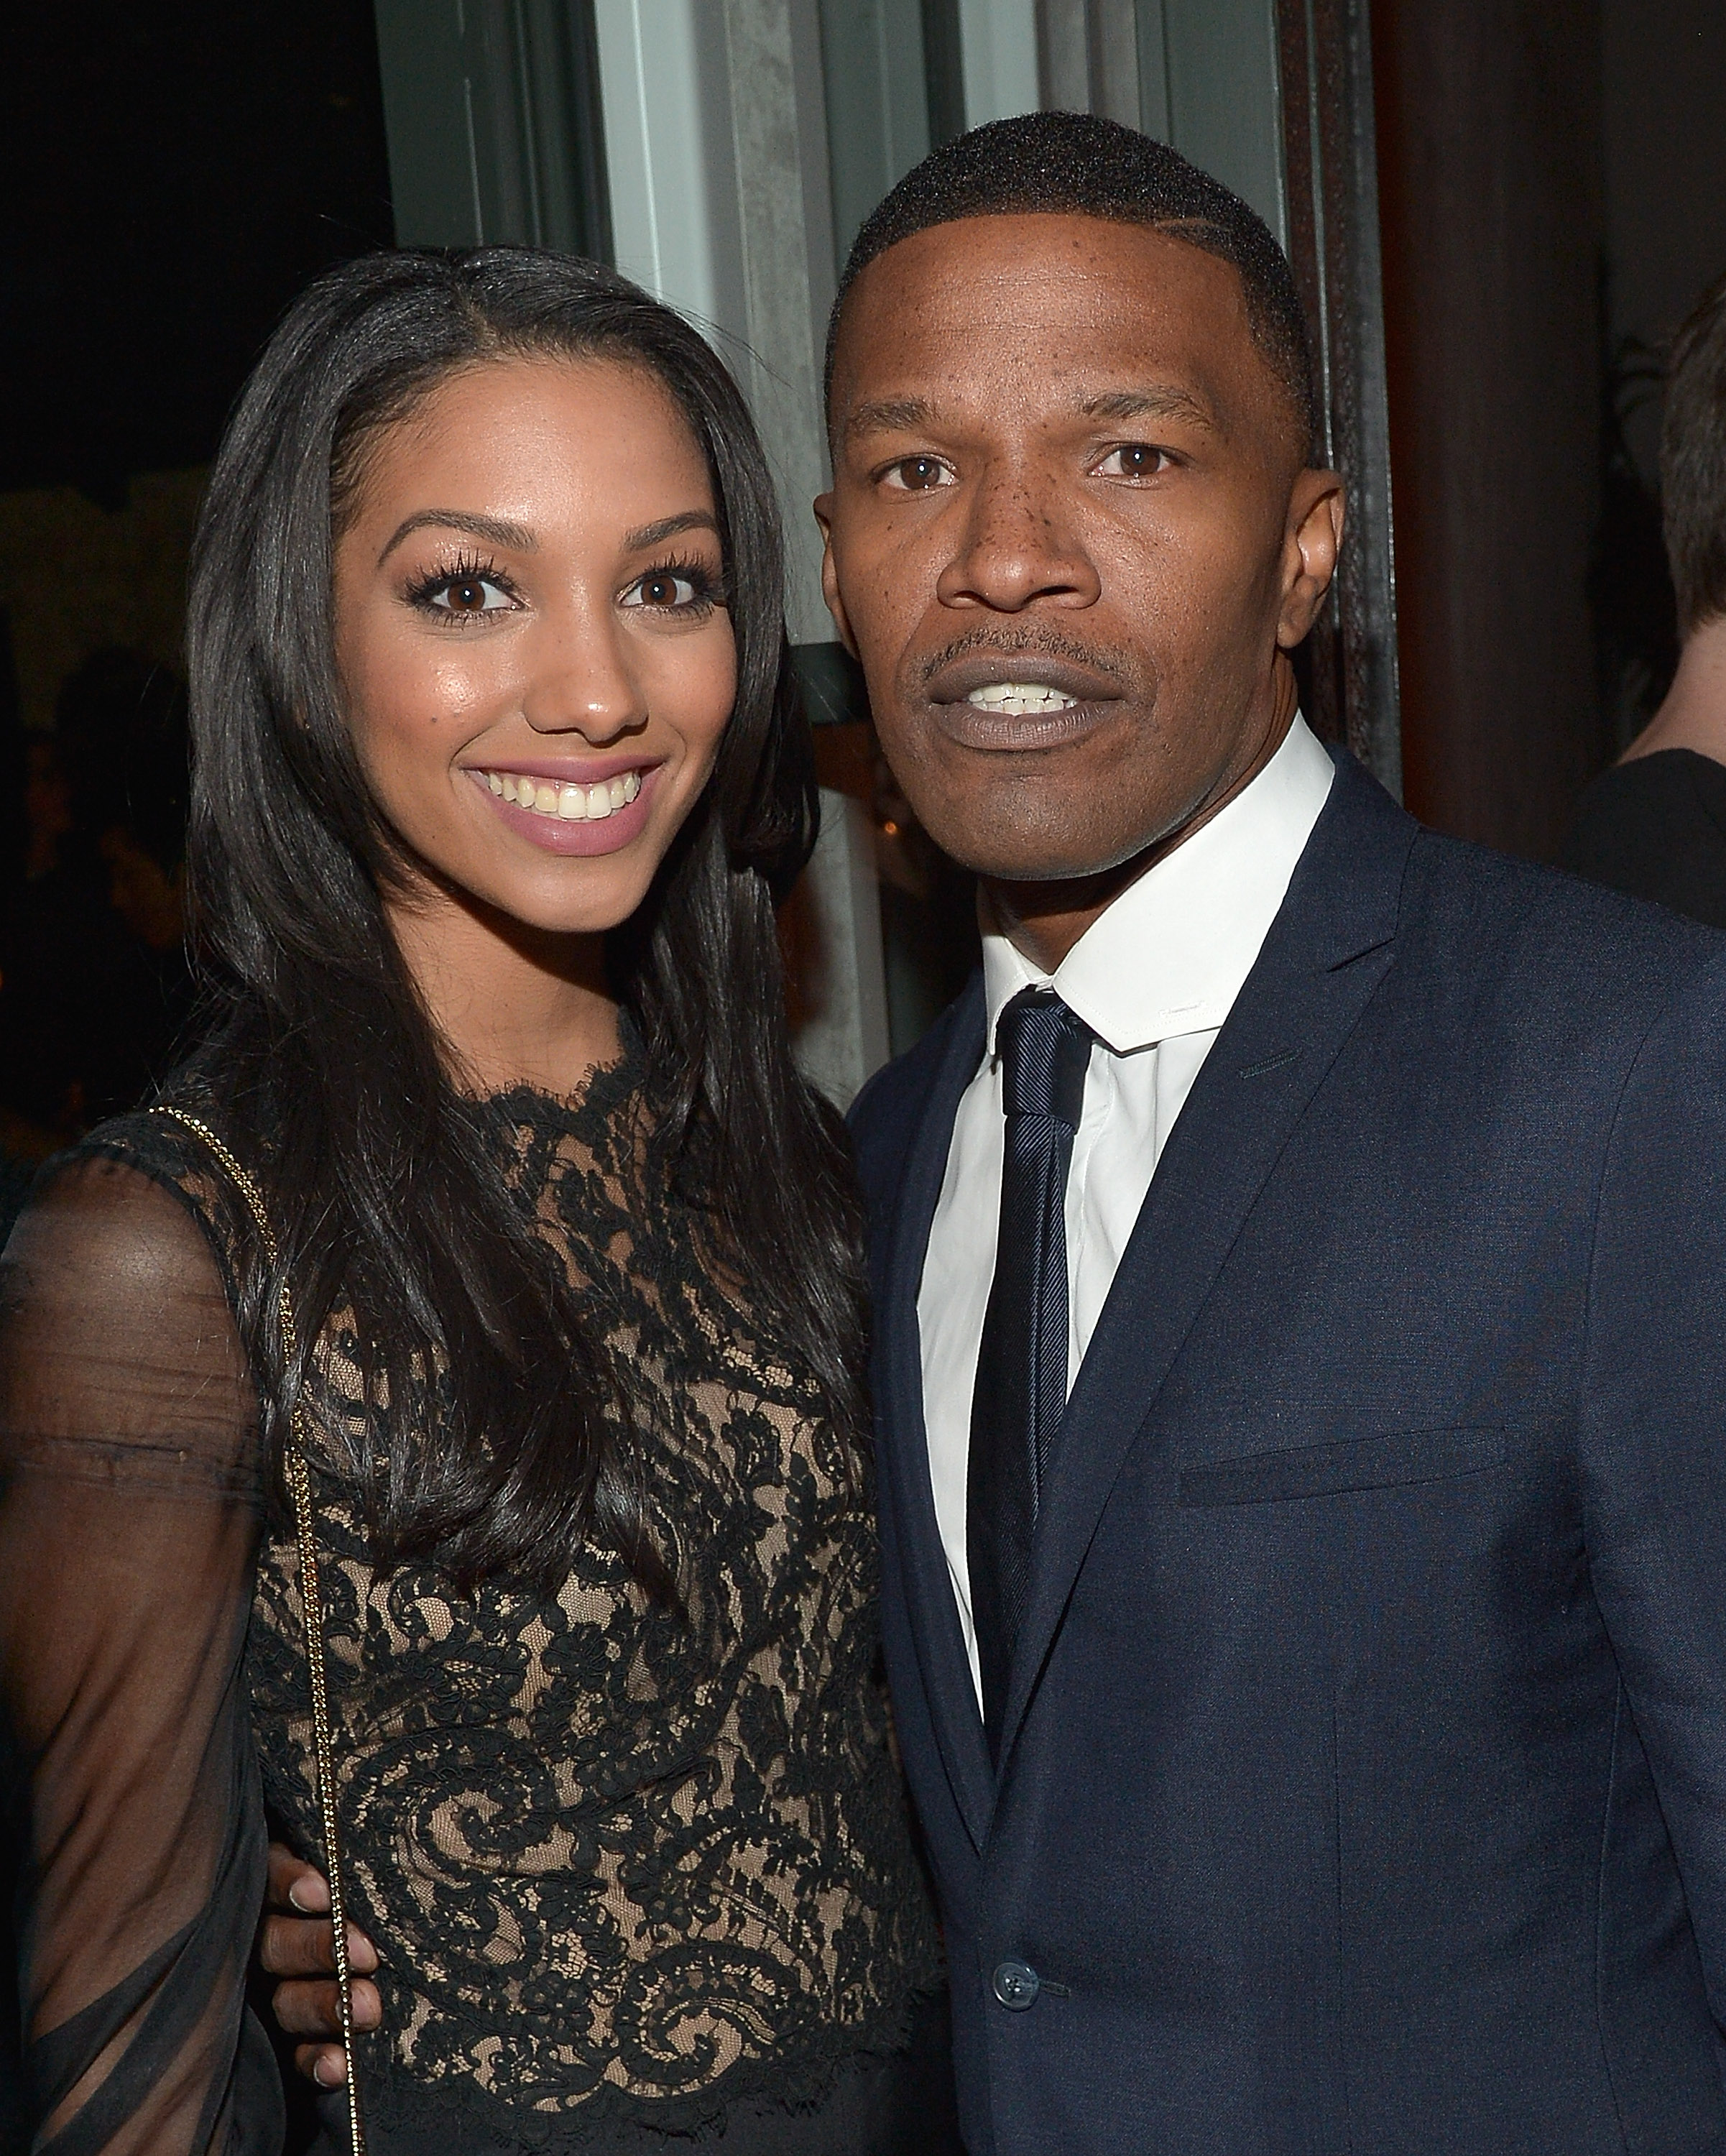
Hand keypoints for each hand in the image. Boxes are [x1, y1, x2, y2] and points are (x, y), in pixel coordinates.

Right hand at [257, 1841, 381, 2087]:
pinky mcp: (288, 2037)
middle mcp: (264, 1938)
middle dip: (321, 1949)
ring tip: (369, 2009)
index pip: (269, 1877)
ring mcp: (271, 1991)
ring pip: (286, 1999)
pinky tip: (339, 2067)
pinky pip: (294, 2052)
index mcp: (272, 1885)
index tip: (322, 1893)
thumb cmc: (369, 1876)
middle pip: (276, 1944)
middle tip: (368, 1957)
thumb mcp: (349, 1856)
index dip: (290, 1885)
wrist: (388, 1939)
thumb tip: (382, 1824)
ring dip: (325, 2006)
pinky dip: (316, 2060)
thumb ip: (344, 1852)